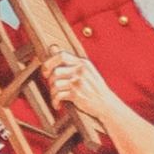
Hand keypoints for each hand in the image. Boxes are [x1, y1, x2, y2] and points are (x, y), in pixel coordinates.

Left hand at [39, 48, 153, 153]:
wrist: (107, 104)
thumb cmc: (95, 89)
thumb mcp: (87, 71)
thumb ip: (71, 62)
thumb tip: (52, 48)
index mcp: (83, 63)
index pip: (61, 55)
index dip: (49, 62)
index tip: (46, 71)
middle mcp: (81, 70)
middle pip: (55, 71)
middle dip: (50, 81)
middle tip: (51, 87)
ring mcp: (79, 82)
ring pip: (55, 83)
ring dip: (52, 92)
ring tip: (56, 97)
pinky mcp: (77, 94)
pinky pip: (58, 95)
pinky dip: (55, 101)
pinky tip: (58, 105)